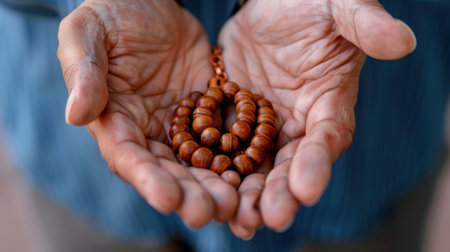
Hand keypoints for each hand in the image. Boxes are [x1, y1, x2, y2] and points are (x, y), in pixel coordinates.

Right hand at [57, 0, 237, 226]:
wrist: (150, 3)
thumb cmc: (112, 15)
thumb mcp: (88, 33)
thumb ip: (82, 71)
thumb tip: (75, 115)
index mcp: (115, 119)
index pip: (128, 156)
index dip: (147, 179)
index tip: (168, 199)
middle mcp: (148, 131)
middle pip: (166, 171)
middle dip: (186, 194)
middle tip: (207, 214)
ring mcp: (180, 125)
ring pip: (197, 164)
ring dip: (214, 187)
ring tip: (234, 205)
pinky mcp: (208, 113)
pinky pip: (223, 140)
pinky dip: (236, 160)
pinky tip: (252, 177)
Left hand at [219, 0, 415, 237]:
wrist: (268, 7)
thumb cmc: (307, 3)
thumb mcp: (336, 6)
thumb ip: (365, 24)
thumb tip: (404, 41)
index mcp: (328, 101)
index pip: (327, 136)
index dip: (317, 162)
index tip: (306, 189)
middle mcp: (299, 123)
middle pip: (293, 164)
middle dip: (283, 192)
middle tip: (271, 218)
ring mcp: (267, 126)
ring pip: (260, 167)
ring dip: (251, 195)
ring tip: (241, 221)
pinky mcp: (238, 123)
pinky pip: (228, 153)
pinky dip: (223, 175)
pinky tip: (214, 197)